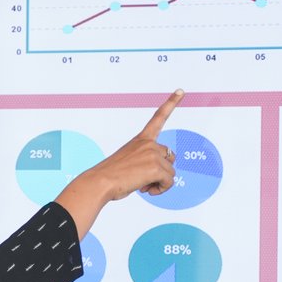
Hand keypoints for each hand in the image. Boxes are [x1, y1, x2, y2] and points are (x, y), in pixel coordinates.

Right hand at [53, 90, 183, 239]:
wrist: (100, 182)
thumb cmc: (111, 176)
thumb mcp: (130, 162)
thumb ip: (147, 162)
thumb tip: (165, 177)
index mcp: (141, 139)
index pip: (158, 118)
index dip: (171, 103)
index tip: (181, 91)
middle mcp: (148, 143)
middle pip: (170, 158)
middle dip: (161, 171)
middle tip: (143, 179)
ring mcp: (153, 154)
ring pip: (170, 173)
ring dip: (160, 183)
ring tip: (142, 185)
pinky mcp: (156, 167)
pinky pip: (169, 182)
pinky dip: (161, 190)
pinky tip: (147, 190)